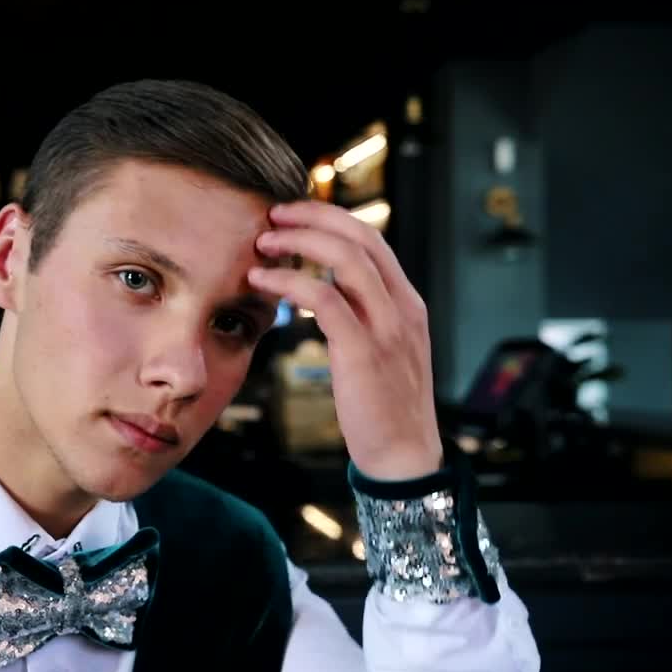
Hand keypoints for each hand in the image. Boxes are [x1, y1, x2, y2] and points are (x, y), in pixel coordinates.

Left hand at [247, 201, 442, 480]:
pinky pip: (325, 299)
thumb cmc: (385, 406)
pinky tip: (263, 281)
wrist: (404, 456)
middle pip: (360, 236)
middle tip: (273, 215)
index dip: (330, 218)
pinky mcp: (363, 351)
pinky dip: (290, 281)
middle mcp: (403, 306)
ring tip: (263, 244)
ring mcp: (387, 327)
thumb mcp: (383, 349)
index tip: (294, 216)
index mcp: (408, 302)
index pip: (372, 238)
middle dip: (313, 216)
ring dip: (298, 242)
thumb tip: (327, 289)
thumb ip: (364, 314)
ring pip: (345, 259)